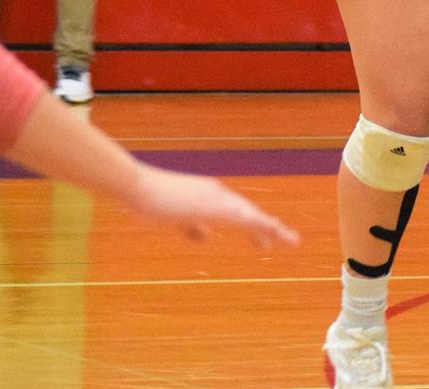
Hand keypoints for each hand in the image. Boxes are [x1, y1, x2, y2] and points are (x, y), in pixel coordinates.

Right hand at [132, 166, 299, 250]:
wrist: (136, 186)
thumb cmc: (150, 202)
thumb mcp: (174, 220)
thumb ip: (190, 228)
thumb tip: (205, 237)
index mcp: (209, 198)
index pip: (238, 214)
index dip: (255, 228)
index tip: (267, 242)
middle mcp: (217, 194)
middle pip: (250, 213)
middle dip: (270, 227)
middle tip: (291, 242)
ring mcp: (214, 197)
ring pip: (249, 214)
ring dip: (269, 227)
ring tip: (287, 240)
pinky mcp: (208, 204)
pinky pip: (238, 216)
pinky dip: (255, 224)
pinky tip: (267, 232)